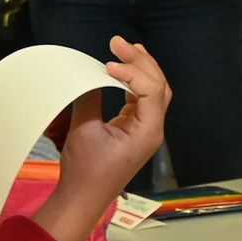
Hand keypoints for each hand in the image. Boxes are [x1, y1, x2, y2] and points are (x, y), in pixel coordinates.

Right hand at [31, 37, 168, 240]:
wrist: (83, 199)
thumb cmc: (85, 170)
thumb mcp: (84, 130)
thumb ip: (89, 98)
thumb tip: (90, 73)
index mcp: (148, 130)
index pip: (150, 88)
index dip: (131, 71)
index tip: (106, 64)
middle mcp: (153, 128)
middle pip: (158, 85)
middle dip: (140, 61)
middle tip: (117, 42)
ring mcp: (145, 130)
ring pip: (154, 91)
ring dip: (141, 68)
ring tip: (126, 48)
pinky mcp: (135, 132)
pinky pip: (142, 100)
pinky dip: (134, 82)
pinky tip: (121, 72)